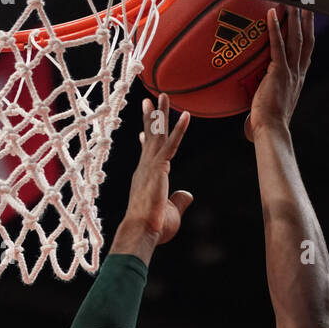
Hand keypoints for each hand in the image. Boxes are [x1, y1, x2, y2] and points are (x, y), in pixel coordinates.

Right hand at [115, 93, 192, 248]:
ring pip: (157, 135)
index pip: (146, 156)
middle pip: (150, 138)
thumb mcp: (170, 213)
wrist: (140, 233)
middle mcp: (145, 168)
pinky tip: (186, 115)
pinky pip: (171, 145)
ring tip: (164, 95)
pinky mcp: (159, 168)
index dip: (145, 142)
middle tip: (151, 99)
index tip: (142, 133)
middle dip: (151, 118)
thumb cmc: (152, 229)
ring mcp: (150, 166)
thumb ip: (178, 201)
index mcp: (145, 179)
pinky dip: (179, 130)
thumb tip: (188, 194)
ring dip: (161, 114)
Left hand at [244, 7, 313, 142]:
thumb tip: (249, 118)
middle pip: (306, 41)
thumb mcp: (269, 110)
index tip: (308, 26)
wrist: (271, 130)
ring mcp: (290, 72)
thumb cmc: (268, 126)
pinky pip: (278, 45)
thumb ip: (263, 104)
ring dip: (295, 18)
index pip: (306, 55)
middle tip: (308, 6)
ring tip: (294, 3)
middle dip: (308, 22)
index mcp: (297, 81)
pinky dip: (275, 28)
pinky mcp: (279, 71)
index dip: (308, 39)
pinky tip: (272, 13)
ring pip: (296, 39)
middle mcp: (297, 74)